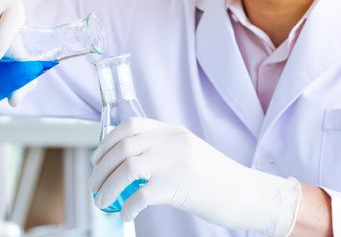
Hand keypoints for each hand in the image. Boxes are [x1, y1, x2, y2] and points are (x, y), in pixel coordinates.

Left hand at [89, 117, 301, 236]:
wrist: (246, 193)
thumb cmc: (215, 177)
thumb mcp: (188, 152)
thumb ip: (161, 150)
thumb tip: (126, 163)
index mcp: (173, 131)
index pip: (131, 126)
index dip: (108, 141)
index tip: (97, 158)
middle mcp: (173, 142)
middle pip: (123, 147)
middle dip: (101, 168)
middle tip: (95, 184)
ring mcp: (175, 162)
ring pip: (127, 168)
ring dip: (108, 186)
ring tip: (102, 201)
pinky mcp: (178, 186)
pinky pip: (141, 194)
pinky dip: (127, 206)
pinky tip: (126, 214)